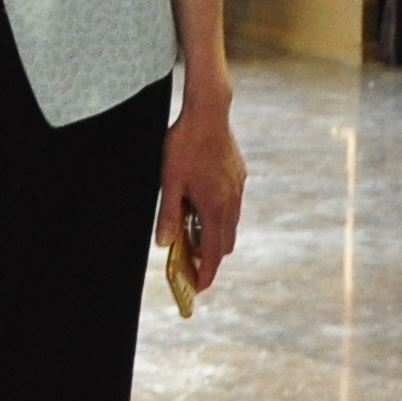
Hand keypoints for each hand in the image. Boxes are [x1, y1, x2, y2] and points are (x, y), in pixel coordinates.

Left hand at [154, 89, 245, 287]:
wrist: (208, 112)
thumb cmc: (185, 145)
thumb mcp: (169, 181)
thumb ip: (168, 215)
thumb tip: (162, 244)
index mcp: (214, 207)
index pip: (212, 253)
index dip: (206, 273)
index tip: (198, 288)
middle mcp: (231, 202)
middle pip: (224, 243)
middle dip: (209, 258)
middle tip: (190, 264)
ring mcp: (237, 188)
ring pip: (230, 224)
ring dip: (214, 235)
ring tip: (192, 236)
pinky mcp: (238, 176)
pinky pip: (232, 206)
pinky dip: (219, 216)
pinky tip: (202, 206)